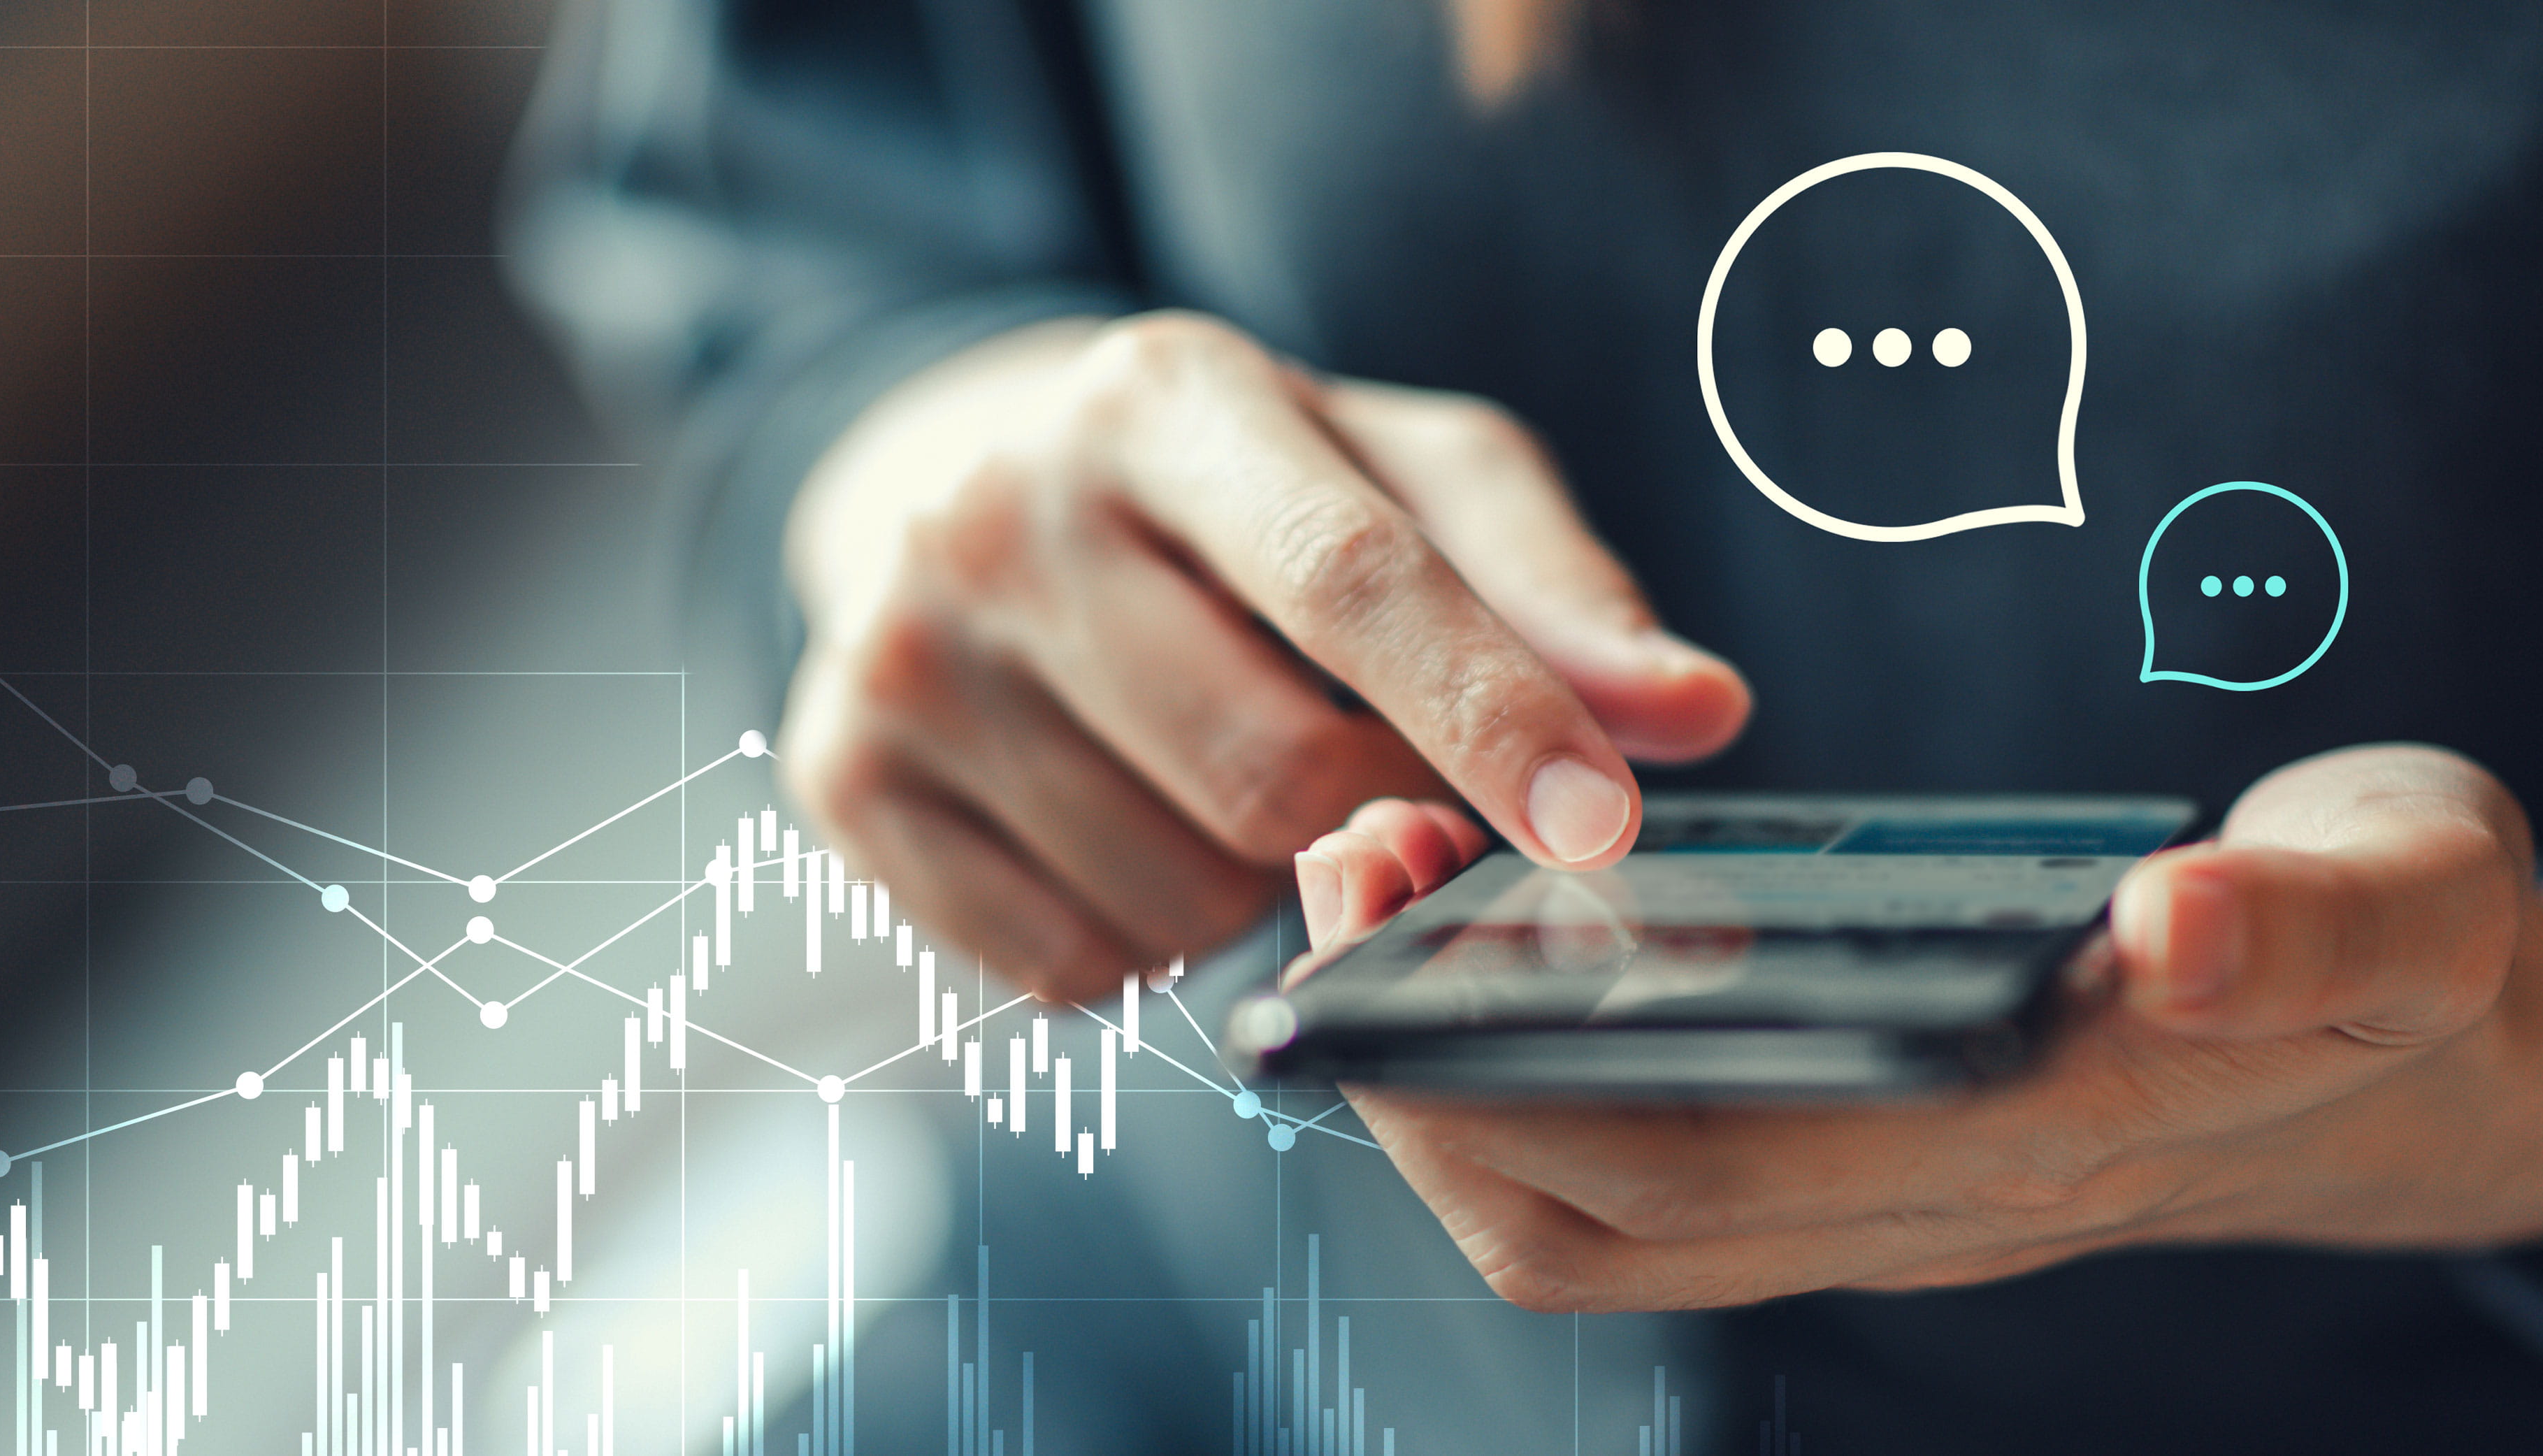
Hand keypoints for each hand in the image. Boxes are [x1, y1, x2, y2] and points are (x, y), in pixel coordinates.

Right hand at [777, 312, 1750, 1001]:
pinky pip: (1069, 968)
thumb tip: (1697, 712)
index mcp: (1165, 397)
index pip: (1353, 577)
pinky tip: (1126, 824)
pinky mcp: (845, 778)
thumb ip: (1560, 594)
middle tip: (1363, 760)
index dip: (1492, 715)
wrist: (975, 493)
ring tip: (1220, 771)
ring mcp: (903, 651)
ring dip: (1253, 886)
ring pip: (1176, 895)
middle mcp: (1002, 507)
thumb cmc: (1250, 499)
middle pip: (1272, 774)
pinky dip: (1141, 937)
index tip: (1605, 828)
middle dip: (1368, 813)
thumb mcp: (1411, 482)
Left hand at [1293, 746, 2542, 1311]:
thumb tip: (2181, 930)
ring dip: (1448, 1081)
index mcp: (2035, 1138)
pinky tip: (1492, 936)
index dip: (1519, 1067)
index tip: (1404, 896)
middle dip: (1421, 1063)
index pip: (1713, 1161)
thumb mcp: (2419, 895)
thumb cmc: (2400, 947)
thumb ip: (2320, 921)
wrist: (2425, 1055)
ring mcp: (1881, 1207)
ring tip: (1387, 878)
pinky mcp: (1860, 1167)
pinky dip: (1523, 1081)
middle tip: (1345, 853)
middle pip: (1596, 1214)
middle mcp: (1926, 1208)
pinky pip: (1634, 1179)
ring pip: (1594, 1223)